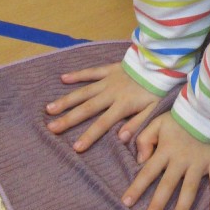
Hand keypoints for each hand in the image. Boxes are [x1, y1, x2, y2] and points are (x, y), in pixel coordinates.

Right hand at [45, 64, 161, 152]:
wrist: (161, 63)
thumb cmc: (157, 89)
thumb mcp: (154, 110)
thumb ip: (138, 124)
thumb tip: (121, 139)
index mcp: (122, 105)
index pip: (103, 123)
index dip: (89, 136)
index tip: (75, 147)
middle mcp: (110, 93)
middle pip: (87, 108)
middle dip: (68, 119)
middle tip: (51, 128)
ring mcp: (107, 80)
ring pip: (83, 91)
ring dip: (66, 100)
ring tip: (49, 109)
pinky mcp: (108, 69)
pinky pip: (91, 72)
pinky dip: (77, 74)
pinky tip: (63, 78)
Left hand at [122, 113, 209, 209]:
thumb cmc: (182, 116)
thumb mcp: (158, 122)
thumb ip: (145, 139)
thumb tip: (139, 160)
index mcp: (165, 150)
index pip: (148, 172)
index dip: (136, 188)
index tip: (126, 203)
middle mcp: (181, 160)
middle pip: (167, 185)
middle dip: (156, 205)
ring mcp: (199, 162)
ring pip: (190, 188)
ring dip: (182, 207)